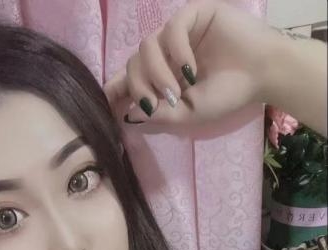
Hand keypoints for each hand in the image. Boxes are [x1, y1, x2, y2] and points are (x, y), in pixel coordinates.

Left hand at [103, 0, 277, 130]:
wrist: (262, 75)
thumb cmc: (228, 95)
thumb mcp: (188, 116)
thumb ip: (158, 116)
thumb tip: (127, 115)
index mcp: (162, 76)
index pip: (127, 79)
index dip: (113, 89)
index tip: (105, 103)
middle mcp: (165, 54)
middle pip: (132, 64)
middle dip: (139, 87)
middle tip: (158, 104)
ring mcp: (177, 34)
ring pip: (146, 46)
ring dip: (157, 73)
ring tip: (177, 92)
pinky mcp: (193, 15)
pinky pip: (172, 29)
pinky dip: (177, 52)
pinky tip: (191, 69)